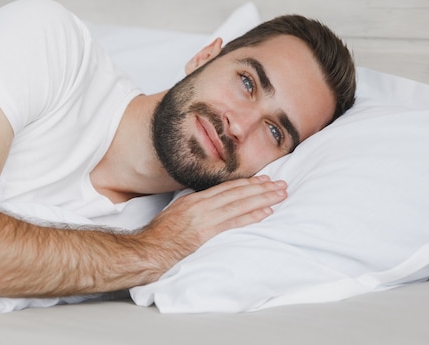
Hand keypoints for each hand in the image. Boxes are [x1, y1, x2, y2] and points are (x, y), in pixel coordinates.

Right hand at [137, 175, 286, 275]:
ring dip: (262, 199)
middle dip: (261, 188)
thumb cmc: (159, 234)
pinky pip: (233, 221)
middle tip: (281, 184)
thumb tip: (209, 204)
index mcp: (194, 199)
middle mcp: (201, 205)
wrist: (148, 249)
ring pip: (239, 204)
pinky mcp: (205, 232)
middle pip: (237, 193)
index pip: (227, 187)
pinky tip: (266, 212)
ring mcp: (203, 217)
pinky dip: (251, 216)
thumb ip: (194, 206)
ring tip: (279, 195)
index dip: (247, 183)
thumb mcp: (176, 212)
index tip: (264, 180)